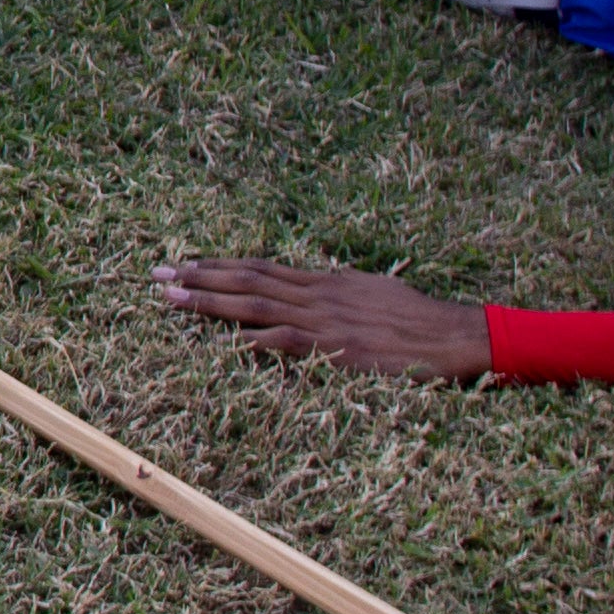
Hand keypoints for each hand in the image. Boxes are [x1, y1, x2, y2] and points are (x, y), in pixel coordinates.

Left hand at [151, 257, 493, 380]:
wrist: (455, 335)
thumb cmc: (417, 319)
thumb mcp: (372, 292)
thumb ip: (336, 289)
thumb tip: (312, 285)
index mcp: (325, 281)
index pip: (260, 268)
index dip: (219, 265)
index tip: (184, 262)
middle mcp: (318, 295)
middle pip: (248, 280)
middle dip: (200, 277)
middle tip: (157, 273)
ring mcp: (326, 322)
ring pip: (257, 305)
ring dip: (211, 301)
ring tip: (172, 297)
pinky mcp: (339, 351)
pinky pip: (289, 343)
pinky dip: (256, 341)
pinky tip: (226, 342)